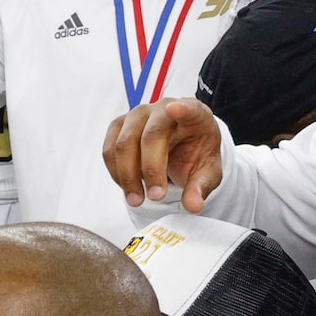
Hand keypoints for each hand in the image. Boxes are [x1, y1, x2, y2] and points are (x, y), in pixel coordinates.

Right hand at [103, 98, 223, 211]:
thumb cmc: (194, 155)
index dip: (182, 109)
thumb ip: (200, 187)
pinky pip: (109, 150)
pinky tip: (128, 186)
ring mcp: (137, 115)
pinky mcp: (118, 125)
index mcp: (194, 115)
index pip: (190, 109)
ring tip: (137, 199)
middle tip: (155, 196)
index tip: (176, 109)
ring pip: (124, 144)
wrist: (178, 149)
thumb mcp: (206, 173)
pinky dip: (116, 172)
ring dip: (127, 176)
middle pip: (150, 136)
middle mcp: (162, 109)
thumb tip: (193, 206)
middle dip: (150, 169)